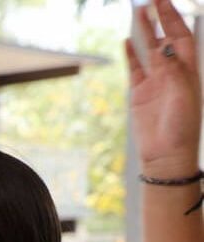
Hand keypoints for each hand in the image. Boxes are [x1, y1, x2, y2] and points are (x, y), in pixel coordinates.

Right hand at [125, 0, 200, 174]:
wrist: (166, 154)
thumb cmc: (181, 127)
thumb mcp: (182, 96)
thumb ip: (173, 70)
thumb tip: (162, 46)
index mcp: (187, 70)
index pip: (180, 35)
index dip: (173, 17)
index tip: (163, 0)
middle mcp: (172, 72)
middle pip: (166, 37)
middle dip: (160, 17)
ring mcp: (155, 82)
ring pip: (149, 49)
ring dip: (145, 31)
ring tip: (138, 12)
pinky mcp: (139, 94)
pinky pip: (134, 69)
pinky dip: (131, 54)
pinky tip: (126, 41)